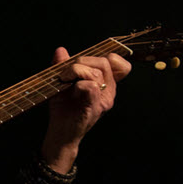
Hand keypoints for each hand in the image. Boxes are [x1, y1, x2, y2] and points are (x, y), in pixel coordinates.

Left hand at [41, 47, 131, 171]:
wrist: (61, 132)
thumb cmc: (63, 109)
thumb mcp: (62, 83)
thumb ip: (63, 65)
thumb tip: (61, 50)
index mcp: (105, 84)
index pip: (121, 65)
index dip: (109, 56)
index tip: (86, 60)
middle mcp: (108, 91)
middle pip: (105, 62)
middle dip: (82, 60)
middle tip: (65, 72)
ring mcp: (103, 100)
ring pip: (96, 72)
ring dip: (75, 70)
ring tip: (63, 79)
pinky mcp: (95, 107)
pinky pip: (90, 86)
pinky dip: (77, 83)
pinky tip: (69, 89)